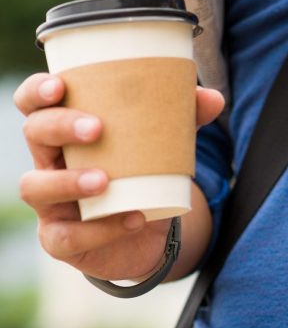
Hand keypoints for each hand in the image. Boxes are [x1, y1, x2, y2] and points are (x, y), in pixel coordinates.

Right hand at [13, 74, 223, 280]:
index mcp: (65, 131)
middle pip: (34, 135)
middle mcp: (49, 162)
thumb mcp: (164, 144)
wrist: (145, 230)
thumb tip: (214, 98)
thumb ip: (185, 119)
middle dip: (59, 127)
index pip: (35, 105)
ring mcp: (50, 202)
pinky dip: (100, 229)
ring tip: (104, 180)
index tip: (58, 88)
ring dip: (67, 181)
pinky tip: (132, 218)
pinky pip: (68, 236)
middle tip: (96, 129)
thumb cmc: (142, 173)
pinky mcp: (60, 239)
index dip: (36, 93)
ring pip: (36, 187)